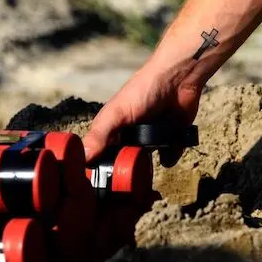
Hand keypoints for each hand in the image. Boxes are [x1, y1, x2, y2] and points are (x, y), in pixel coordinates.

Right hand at [82, 63, 201, 166]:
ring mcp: (149, 139)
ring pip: (146, 164)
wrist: (178, 78)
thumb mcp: (117, 112)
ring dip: (149, 165)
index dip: (101, 168)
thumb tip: (82, 159)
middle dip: (127, 171)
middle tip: (130, 178)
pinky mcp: (170, 140)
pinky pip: (168, 158)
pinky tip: (170, 147)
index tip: (102, 182)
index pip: (101, 156)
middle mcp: (129, 136)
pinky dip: (171, 155)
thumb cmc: (143, 90)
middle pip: (125, 164)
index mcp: (111, 130)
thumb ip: (100, 135)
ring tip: (151, 160)